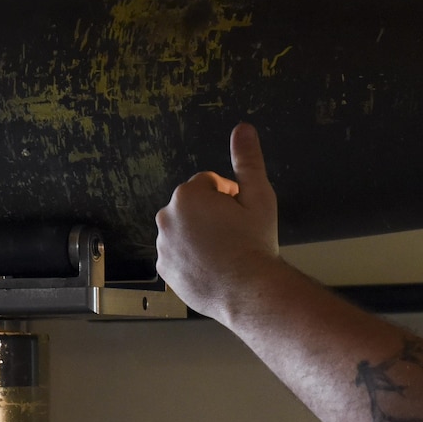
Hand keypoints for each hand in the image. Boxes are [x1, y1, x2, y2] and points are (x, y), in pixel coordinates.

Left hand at [156, 122, 283, 323]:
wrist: (249, 292)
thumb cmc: (255, 245)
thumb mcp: (259, 197)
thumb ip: (247, 161)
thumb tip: (243, 129)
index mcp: (187, 195)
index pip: (208, 184)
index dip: (230, 197)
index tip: (241, 215)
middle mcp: (167, 218)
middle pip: (193, 207)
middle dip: (212, 215)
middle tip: (235, 234)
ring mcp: (163, 246)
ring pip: (184, 231)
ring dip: (200, 236)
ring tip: (225, 253)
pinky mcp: (164, 270)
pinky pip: (177, 255)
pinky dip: (191, 258)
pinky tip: (212, 266)